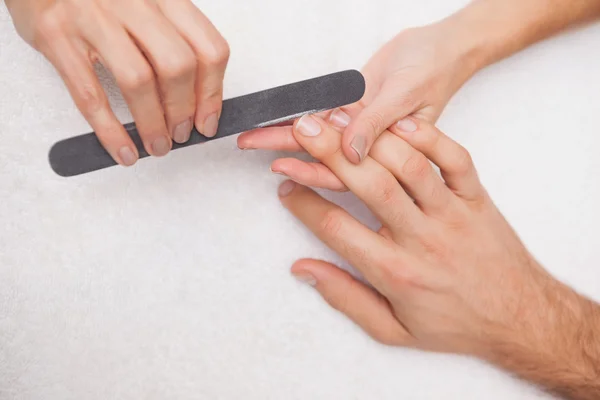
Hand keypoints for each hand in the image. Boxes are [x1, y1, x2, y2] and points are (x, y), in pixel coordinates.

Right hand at [7, 0, 229, 165]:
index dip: (212, 93)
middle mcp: (134, 2)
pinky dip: (111, 132)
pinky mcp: (57, 36)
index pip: (208, 49)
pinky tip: (123, 150)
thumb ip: (171, 38)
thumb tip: (196, 96)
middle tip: (181, 134)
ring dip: (153, 125)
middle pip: (178, 67)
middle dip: (184, 111)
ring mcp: (93, 17)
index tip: (207, 120)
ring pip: (138, 81)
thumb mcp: (144, 2)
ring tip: (157, 145)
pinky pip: (90, 95)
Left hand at [238, 20, 482, 164]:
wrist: (440, 46)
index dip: (313, 172)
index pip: (346, 172)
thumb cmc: (434, 70)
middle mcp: (369, 144)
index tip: (280, 165)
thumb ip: (377, 123)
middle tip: (248, 144)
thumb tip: (350, 154)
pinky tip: (275, 120)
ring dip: (285, 136)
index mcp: (387, 152)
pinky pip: (322, 115)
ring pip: (318, 137)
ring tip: (250, 135)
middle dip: (286, 152)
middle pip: (323, 157)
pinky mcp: (352, 106)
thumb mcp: (406, 94)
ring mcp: (358, 126)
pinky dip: (300, 117)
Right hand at [274, 113, 599, 395]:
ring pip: (409, 166)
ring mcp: (452, 213)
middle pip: (369, 185)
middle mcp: (422, 238)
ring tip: (341, 115)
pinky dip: (430, 136)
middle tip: (301, 127)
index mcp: (395, 271)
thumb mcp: (392, 329)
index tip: (285, 186)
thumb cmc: (454, 323)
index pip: (335, 228)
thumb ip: (345, 298)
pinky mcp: (477, 197)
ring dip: (373, 137)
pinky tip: (401, 121)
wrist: (519, 318)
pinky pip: (456, 159)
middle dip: (329, 152)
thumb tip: (304, 270)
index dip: (303, 203)